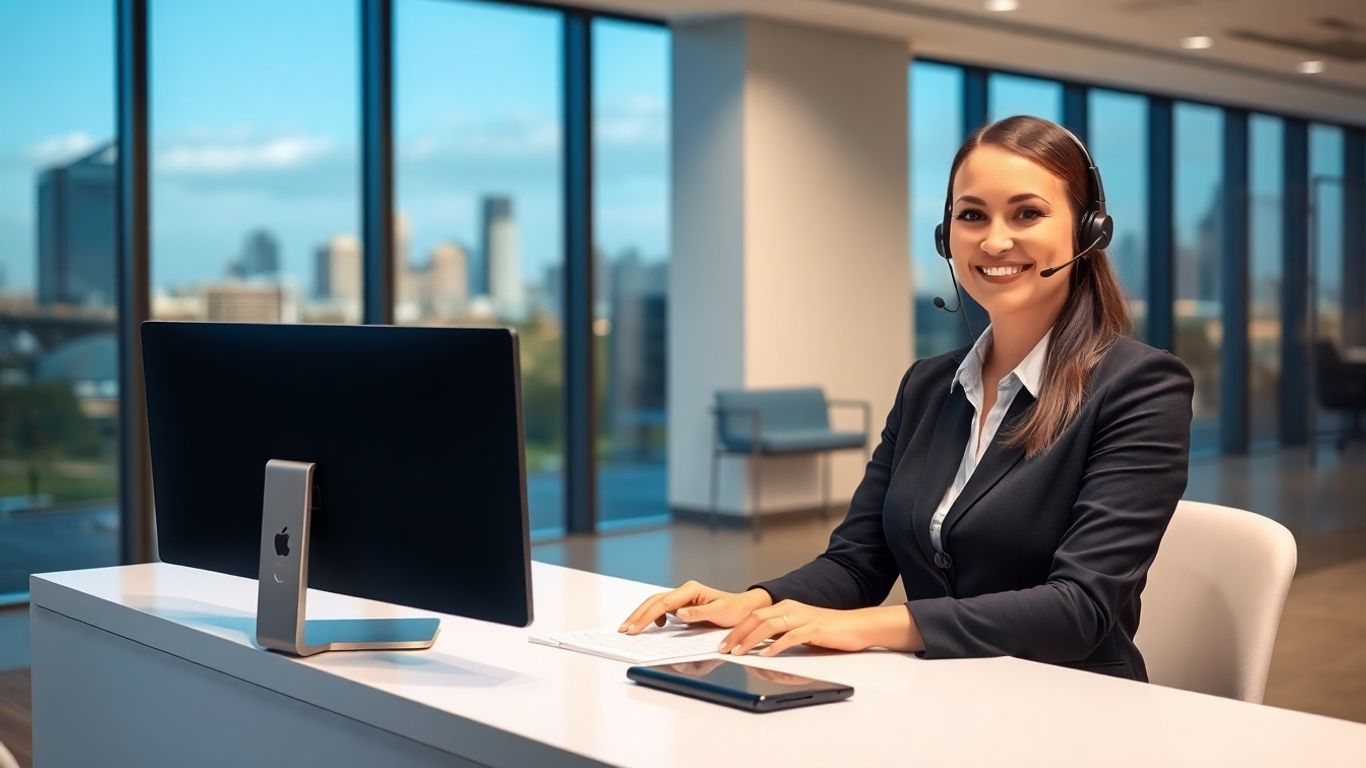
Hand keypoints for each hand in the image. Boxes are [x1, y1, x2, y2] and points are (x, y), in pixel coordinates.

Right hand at [618, 580, 772, 634]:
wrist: (744, 608)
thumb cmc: (734, 611)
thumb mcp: (719, 613)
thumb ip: (698, 613)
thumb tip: (678, 614)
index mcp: (691, 590)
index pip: (662, 604)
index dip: (646, 617)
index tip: (634, 629)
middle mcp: (684, 591)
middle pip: (654, 601)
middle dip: (637, 615)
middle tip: (624, 630)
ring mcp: (682, 596)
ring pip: (655, 603)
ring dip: (641, 615)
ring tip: (630, 628)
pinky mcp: (683, 604)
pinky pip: (662, 608)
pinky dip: (652, 616)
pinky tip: (652, 627)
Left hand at [719, 599, 879, 656]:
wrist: (857, 625)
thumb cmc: (830, 630)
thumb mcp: (801, 627)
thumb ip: (782, 632)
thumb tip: (760, 645)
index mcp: (786, 606)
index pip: (754, 615)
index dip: (736, 628)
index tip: (724, 642)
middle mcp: (791, 608)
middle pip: (756, 618)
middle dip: (737, 633)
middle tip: (725, 648)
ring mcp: (802, 617)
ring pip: (769, 625)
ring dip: (751, 639)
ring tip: (739, 652)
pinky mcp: (814, 628)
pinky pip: (791, 636)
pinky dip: (776, 645)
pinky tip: (767, 654)